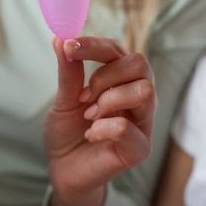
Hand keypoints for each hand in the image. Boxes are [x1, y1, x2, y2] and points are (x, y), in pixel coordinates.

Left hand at [44, 36, 156, 205]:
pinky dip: (102, 128)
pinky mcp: (139, 149)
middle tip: (83, 96)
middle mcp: (138, 97)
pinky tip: (90, 134)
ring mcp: (142, 122)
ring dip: (108, 100)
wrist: (63, 168)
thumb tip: (60, 37)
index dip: (94, 45)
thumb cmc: (68, 131)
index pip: (118, 51)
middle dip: (103, 75)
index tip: (69, 46)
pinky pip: (128, 128)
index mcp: (121, 80)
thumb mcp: (63, 98)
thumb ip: (68, 71)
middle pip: (139, 64)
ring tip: (89, 115)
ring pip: (144, 91)